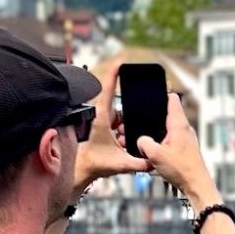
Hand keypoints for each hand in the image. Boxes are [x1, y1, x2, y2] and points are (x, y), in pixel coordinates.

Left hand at [73, 75, 143, 192]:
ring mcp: (102, 121)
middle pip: (121, 109)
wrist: (82, 169)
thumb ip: (139, 163)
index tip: (119, 64)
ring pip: (121, 117)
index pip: (108, 92)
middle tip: (124, 136)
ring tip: (120, 143)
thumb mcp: (121, 164)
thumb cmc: (95, 163)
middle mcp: (102, 116)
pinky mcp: (104, 126)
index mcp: (103, 118)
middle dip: (127, 122)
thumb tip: (153, 161)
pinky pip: (119, 124)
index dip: (114, 76)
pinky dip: (123, 131)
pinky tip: (121, 143)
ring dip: (125, 128)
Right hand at [133, 93, 218, 207]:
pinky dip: (162, 141)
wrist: (196, 185)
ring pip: (169, 128)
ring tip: (146, 138)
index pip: (172, 99)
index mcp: (178, 124)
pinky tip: (154, 151)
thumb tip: (141, 140)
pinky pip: (171, 139)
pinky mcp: (186, 148)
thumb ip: (144, 143)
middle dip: (154, 116)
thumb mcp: (155, 155)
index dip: (160, 94)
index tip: (150, 93)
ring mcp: (186, 138)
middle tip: (141, 118)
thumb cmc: (182, 170)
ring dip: (158, 131)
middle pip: (168, 113)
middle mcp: (184, 128)